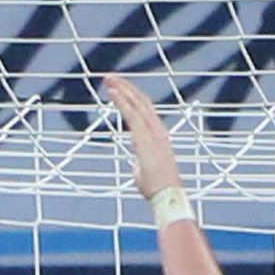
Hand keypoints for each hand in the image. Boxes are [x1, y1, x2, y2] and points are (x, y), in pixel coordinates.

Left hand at [100, 73, 181, 201]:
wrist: (166, 197)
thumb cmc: (157, 188)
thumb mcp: (144, 172)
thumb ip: (139, 164)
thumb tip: (136, 165)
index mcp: (158, 135)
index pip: (145, 110)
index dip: (133, 96)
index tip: (119, 88)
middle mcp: (157, 129)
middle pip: (141, 101)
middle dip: (125, 87)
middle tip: (110, 77)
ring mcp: (152, 133)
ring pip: (136, 104)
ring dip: (121, 90)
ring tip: (108, 79)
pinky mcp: (144, 138)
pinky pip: (131, 115)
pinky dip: (121, 102)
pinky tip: (112, 92)